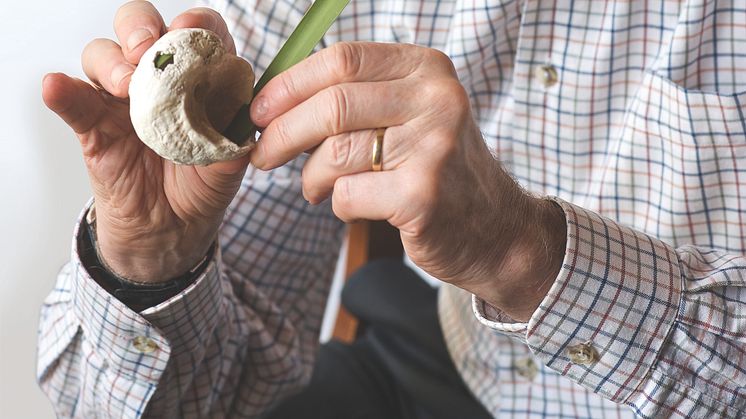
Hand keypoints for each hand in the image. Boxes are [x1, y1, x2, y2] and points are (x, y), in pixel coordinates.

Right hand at [42, 1, 247, 281]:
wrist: (171, 231)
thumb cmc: (203, 187)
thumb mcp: (229, 166)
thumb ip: (234, 140)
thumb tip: (240, 120)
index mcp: (200, 78)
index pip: (197, 34)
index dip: (195, 25)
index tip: (190, 33)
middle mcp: (159, 79)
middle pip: (141, 28)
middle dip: (141, 28)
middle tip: (146, 51)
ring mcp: (122, 99)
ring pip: (104, 56)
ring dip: (111, 63)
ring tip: (124, 89)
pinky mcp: (94, 125)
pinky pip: (73, 101)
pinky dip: (63, 91)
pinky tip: (56, 86)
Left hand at [249, 42, 566, 321]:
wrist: (496, 229)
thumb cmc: (436, 169)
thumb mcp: (411, 115)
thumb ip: (359, 98)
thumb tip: (276, 102)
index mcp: (427, 69)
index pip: (343, 59)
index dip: (289, 85)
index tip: (259, 110)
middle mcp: (437, 100)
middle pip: (333, 104)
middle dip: (282, 132)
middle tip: (263, 153)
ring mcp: (434, 146)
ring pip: (335, 152)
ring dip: (311, 176)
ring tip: (316, 188)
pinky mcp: (422, 195)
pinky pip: (348, 194)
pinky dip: (338, 206)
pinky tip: (353, 207)